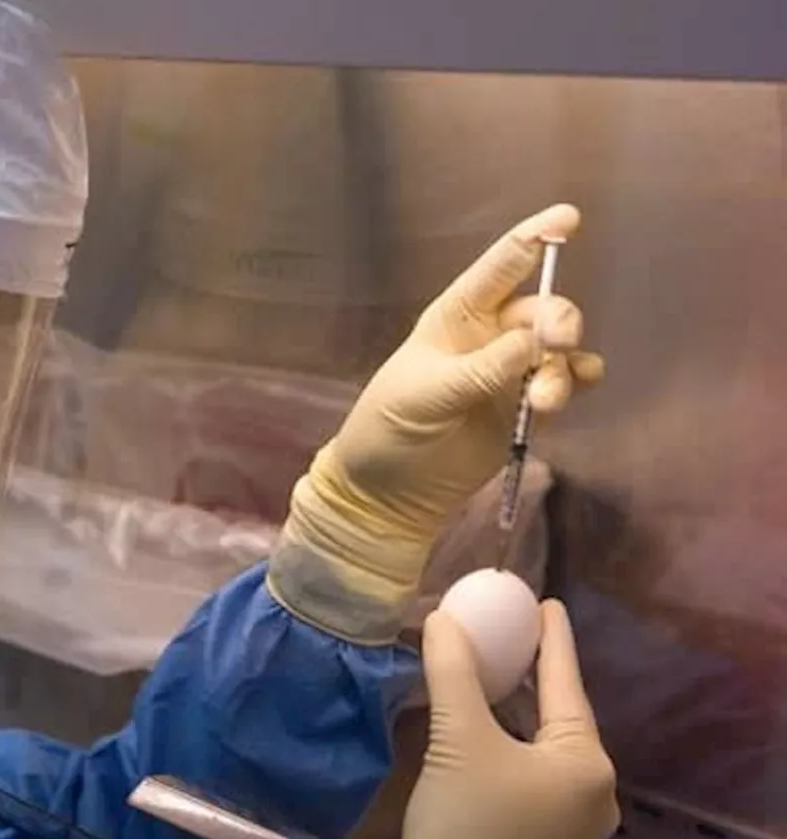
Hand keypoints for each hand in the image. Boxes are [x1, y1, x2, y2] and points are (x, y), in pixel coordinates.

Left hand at [331, 204, 600, 530]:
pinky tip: (579, 385)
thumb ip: (480, 370)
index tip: (569, 218)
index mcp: (457, 315)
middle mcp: (490, 335)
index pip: (500, 267)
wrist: (388, 490)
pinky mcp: (525, 407)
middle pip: (542, 310)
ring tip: (542, 401)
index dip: (534, 238)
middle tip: (557, 342)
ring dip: (562, 367)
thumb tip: (533, 344)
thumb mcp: (424, 395)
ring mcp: (511, 371)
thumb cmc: (389, 428)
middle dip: (558, 319)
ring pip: (558, 349)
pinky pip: (565, 382)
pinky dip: (578, 380)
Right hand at [401, 600, 619, 838]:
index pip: (566, 686)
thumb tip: (442, 617)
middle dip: (534, 676)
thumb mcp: (457, 735)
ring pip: (550, 749)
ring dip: (523, 712)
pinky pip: (542, 776)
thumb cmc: (463, 817)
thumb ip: (453, 669)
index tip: (546, 601)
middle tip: (512, 634)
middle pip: (562, 718)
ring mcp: (579, 826)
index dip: (553, 639)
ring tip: (500, 672)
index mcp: (588, 765)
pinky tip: (496, 727)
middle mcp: (598, 795)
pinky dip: (520, 745)